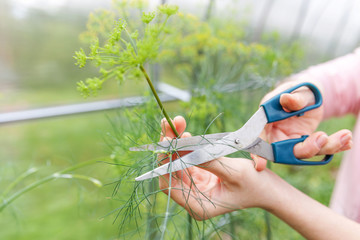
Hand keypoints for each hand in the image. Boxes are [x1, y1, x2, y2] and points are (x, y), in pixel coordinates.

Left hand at [158, 116, 275, 219]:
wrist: (269, 188)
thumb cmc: (255, 184)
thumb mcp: (233, 172)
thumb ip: (209, 161)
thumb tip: (186, 147)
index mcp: (198, 205)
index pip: (171, 184)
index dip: (166, 162)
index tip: (167, 141)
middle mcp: (192, 197)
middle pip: (171, 170)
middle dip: (170, 146)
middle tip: (169, 124)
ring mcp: (195, 186)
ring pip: (177, 162)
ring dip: (176, 142)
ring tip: (176, 122)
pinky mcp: (199, 176)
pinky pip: (187, 159)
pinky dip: (185, 146)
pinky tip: (185, 132)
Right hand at [252, 81, 352, 170]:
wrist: (310, 96)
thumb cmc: (298, 91)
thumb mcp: (297, 91)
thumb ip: (293, 97)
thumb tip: (286, 99)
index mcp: (266, 120)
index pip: (259, 138)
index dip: (258, 152)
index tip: (261, 165)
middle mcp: (276, 134)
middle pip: (285, 151)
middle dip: (306, 149)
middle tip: (322, 137)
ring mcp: (291, 141)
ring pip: (305, 152)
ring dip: (326, 146)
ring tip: (345, 136)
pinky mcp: (306, 143)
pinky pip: (319, 149)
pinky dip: (335, 147)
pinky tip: (347, 142)